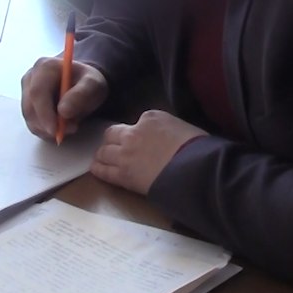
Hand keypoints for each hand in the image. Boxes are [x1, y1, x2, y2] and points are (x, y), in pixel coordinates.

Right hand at [21, 57, 108, 140]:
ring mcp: (26, 91)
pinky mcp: (27, 105)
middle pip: (30, 108)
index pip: (37, 92)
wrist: (84, 84)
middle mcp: (31, 77)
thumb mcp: (93, 84)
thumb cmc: (88, 82)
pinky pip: (32, 123)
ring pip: (30, 118)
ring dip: (48, 130)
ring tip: (70, 126)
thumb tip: (63, 111)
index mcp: (45, 67)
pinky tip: (61, 127)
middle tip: (70, 129)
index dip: (44, 113)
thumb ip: (81, 94)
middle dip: (48, 125)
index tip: (56, 130)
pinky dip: (46, 131)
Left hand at [92, 110, 207, 194]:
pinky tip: (96, 168)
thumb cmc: (196, 147)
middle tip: (115, 147)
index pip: (136, 123)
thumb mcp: (182, 126)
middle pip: (112, 134)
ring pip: (103, 151)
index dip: (135, 132)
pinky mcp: (122, 175)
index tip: (139, 139)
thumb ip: (166, 129)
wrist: (194, 168)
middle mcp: (133, 132)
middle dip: (112, 140)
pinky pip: (104, 171)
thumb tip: (165, 138)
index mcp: (150, 117)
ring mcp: (125, 154)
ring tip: (102, 159)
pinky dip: (98, 168)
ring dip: (102, 154)